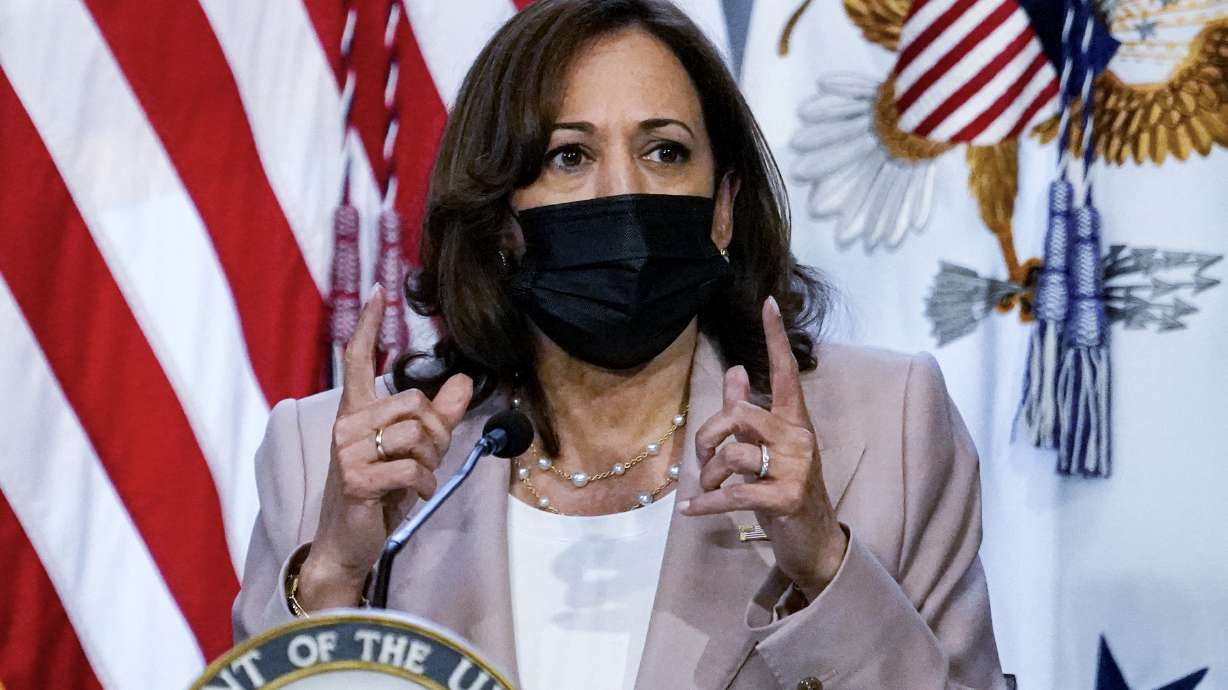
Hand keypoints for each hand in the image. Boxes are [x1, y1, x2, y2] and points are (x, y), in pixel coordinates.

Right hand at [299, 285, 472, 609]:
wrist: (347, 544)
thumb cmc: (376, 495)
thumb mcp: (411, 451)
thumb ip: (438, 416)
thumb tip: (465, 380)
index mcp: (355, 413)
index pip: (358, 359)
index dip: (369, 324)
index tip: (379, 291)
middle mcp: (346, 425)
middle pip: (414, 401)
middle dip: (434, 432)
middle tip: (423, 460)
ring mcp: (347, 451)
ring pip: (416, 433)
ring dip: (429, 460)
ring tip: (413, 479)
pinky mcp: (357, 478)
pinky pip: (412, 468)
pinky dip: (422, 485)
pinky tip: (410, 496)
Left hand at [682, 296, 847, 598]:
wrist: (814, 543)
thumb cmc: (785, 489)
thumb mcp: (768, 449)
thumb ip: (751, 410)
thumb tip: (738, 370)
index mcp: (794, 421)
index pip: (786, 373)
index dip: (776, 338)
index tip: (768, 302)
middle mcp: (798, 438)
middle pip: (738, 415)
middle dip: (708, 437)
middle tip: (703, 461)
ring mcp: (796, 468)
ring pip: (733, 455)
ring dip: (709, 476)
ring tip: (707, 489)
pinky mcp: (785, 498)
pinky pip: (734, 493)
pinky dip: (706, 503)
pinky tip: (692, 510)